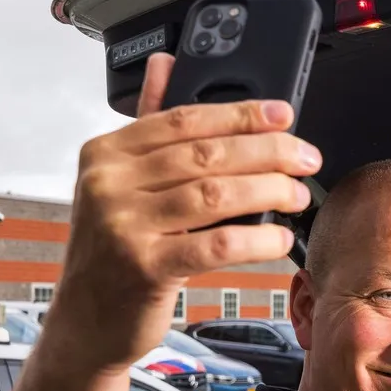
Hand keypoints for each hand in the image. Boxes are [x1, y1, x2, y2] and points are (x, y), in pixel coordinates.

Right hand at [44, 52, 322, 373]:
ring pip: (215, 194)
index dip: (241, 114)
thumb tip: (167, 65)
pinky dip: (257, 239)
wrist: (84, 324)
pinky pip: (217, 243)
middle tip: (305, 158)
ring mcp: (124, 226)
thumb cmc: (112, 255)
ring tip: (298, 195)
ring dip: (269, 191)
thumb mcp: (119, 187)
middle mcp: (109, 184)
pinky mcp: (146, 267)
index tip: (284, 116)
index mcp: (105, 154)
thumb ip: (148, 129)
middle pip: (206, 153)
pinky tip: (279, 238)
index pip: (185, 119)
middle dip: (267, 152)